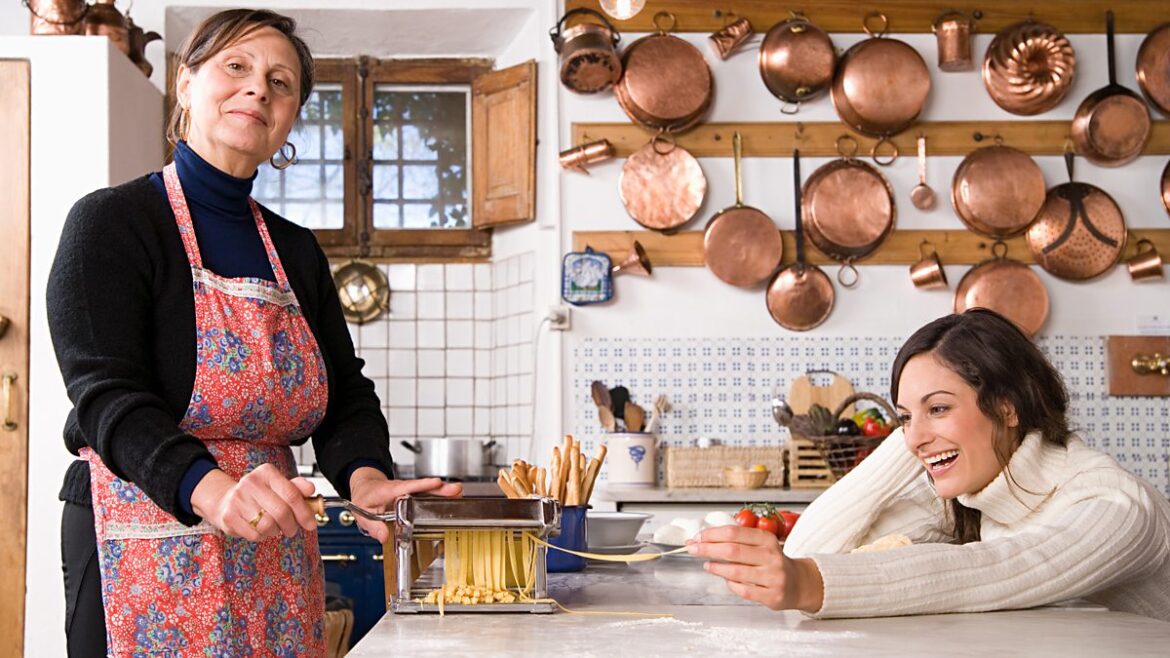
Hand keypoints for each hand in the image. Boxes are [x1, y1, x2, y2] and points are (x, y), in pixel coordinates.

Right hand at [191, 463, 318, 541]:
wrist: (225, 499)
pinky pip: (255, 535)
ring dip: (276, 531)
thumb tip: (311, 489)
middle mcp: (250, 483)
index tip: (311, 523)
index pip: (291, 494)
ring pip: (268, 525)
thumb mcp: (277, 486)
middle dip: (292, 525)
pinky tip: (259, 528)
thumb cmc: (258, 494)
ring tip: (273, 526)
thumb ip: (296, 488)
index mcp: (266, 473)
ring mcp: (238, 500)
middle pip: (282, 512)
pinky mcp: (229, 517)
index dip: (304, 512)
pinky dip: (262, 536)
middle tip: (292, 529)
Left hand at [348, 467, 462, 542]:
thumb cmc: (365, 497)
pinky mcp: (414, 495)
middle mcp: (402, 489)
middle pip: (423, 488)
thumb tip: (384, 536)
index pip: (406, 487)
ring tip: (459, 493)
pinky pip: (428, 495)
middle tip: (456, 489)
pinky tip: (453, 500)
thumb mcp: (362, 513)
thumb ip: (373, 525)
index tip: (436, 482)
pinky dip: (441, 496)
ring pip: (428, 491)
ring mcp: (410, 492)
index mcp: (389, 490)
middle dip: (440, 489)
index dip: (422, 485)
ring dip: (444, 492)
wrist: (366, 488)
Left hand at [687, 524, 823, 612]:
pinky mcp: (771, 595)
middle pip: (732, 550)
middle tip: (692, 548)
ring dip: (716, 568)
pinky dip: (731, 584)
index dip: (712, 534)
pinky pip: (743, 590)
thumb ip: (736, 541)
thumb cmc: (772, 562)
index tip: (697, 536)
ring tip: (707, 565)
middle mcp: (771, 556)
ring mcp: (773, 577)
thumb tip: (703, 539)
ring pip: (736, 571)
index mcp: (767, 539)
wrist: (799, 583)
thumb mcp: (760, 545)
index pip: (734, 532)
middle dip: (708, 549)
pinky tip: (726, 580)